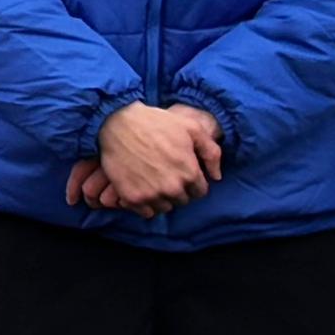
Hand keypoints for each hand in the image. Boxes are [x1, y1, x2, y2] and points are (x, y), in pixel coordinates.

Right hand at [81, 101, 223, 214]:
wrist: (117, 123)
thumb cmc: (156, 122)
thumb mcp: (191, 128)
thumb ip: (211, 152)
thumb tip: (217, 176)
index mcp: (189, 173)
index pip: (200, 192)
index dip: (192, 182)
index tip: (182, 172)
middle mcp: (172, 188)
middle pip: (182, 201)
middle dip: (178, 190)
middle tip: (166, 174)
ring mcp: (151, 194)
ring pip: (165, 208)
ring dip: (162, 198)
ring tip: (153, 180)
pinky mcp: (132, 198)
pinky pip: (146, 212)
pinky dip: (145, 203)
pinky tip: (142, 187)